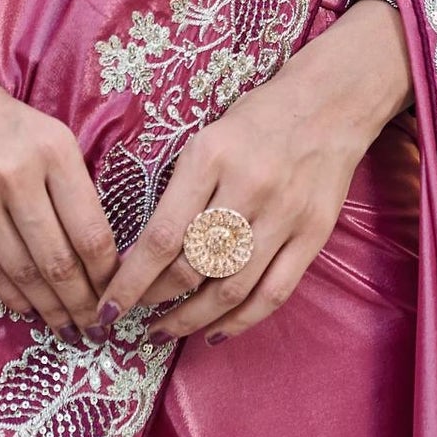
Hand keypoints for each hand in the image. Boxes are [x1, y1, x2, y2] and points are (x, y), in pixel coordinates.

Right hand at [0, 50, 118, 342]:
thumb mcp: (48, 132)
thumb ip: (72, 183)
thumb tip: (97, 248)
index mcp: (51, 150)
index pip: (90, 230)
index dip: (109, 274)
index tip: (118, 292)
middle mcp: (14, 177)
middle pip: (59, 261)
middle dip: (83, 303)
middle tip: (98, 327)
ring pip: (23, 274)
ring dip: (50, 309)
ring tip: (68, 327)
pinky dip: (12, 297)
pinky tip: (29, 308)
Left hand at [98, 0, 410, 346]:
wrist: (329, 105)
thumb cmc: (256, 119)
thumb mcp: (205, 138)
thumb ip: (178, 190)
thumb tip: (140, 252)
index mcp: (210, 158)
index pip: (161, 236)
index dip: (131, 281)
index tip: (107, 306)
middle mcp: (247, 188)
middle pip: (192, 267)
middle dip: (155, 299)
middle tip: (133, 314)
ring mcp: (284, 215)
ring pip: (230, 288)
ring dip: (191, 319)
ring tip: (165, 330)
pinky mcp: (312, 235)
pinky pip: (273, 293)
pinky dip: (241, 320)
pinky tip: (215, 331)